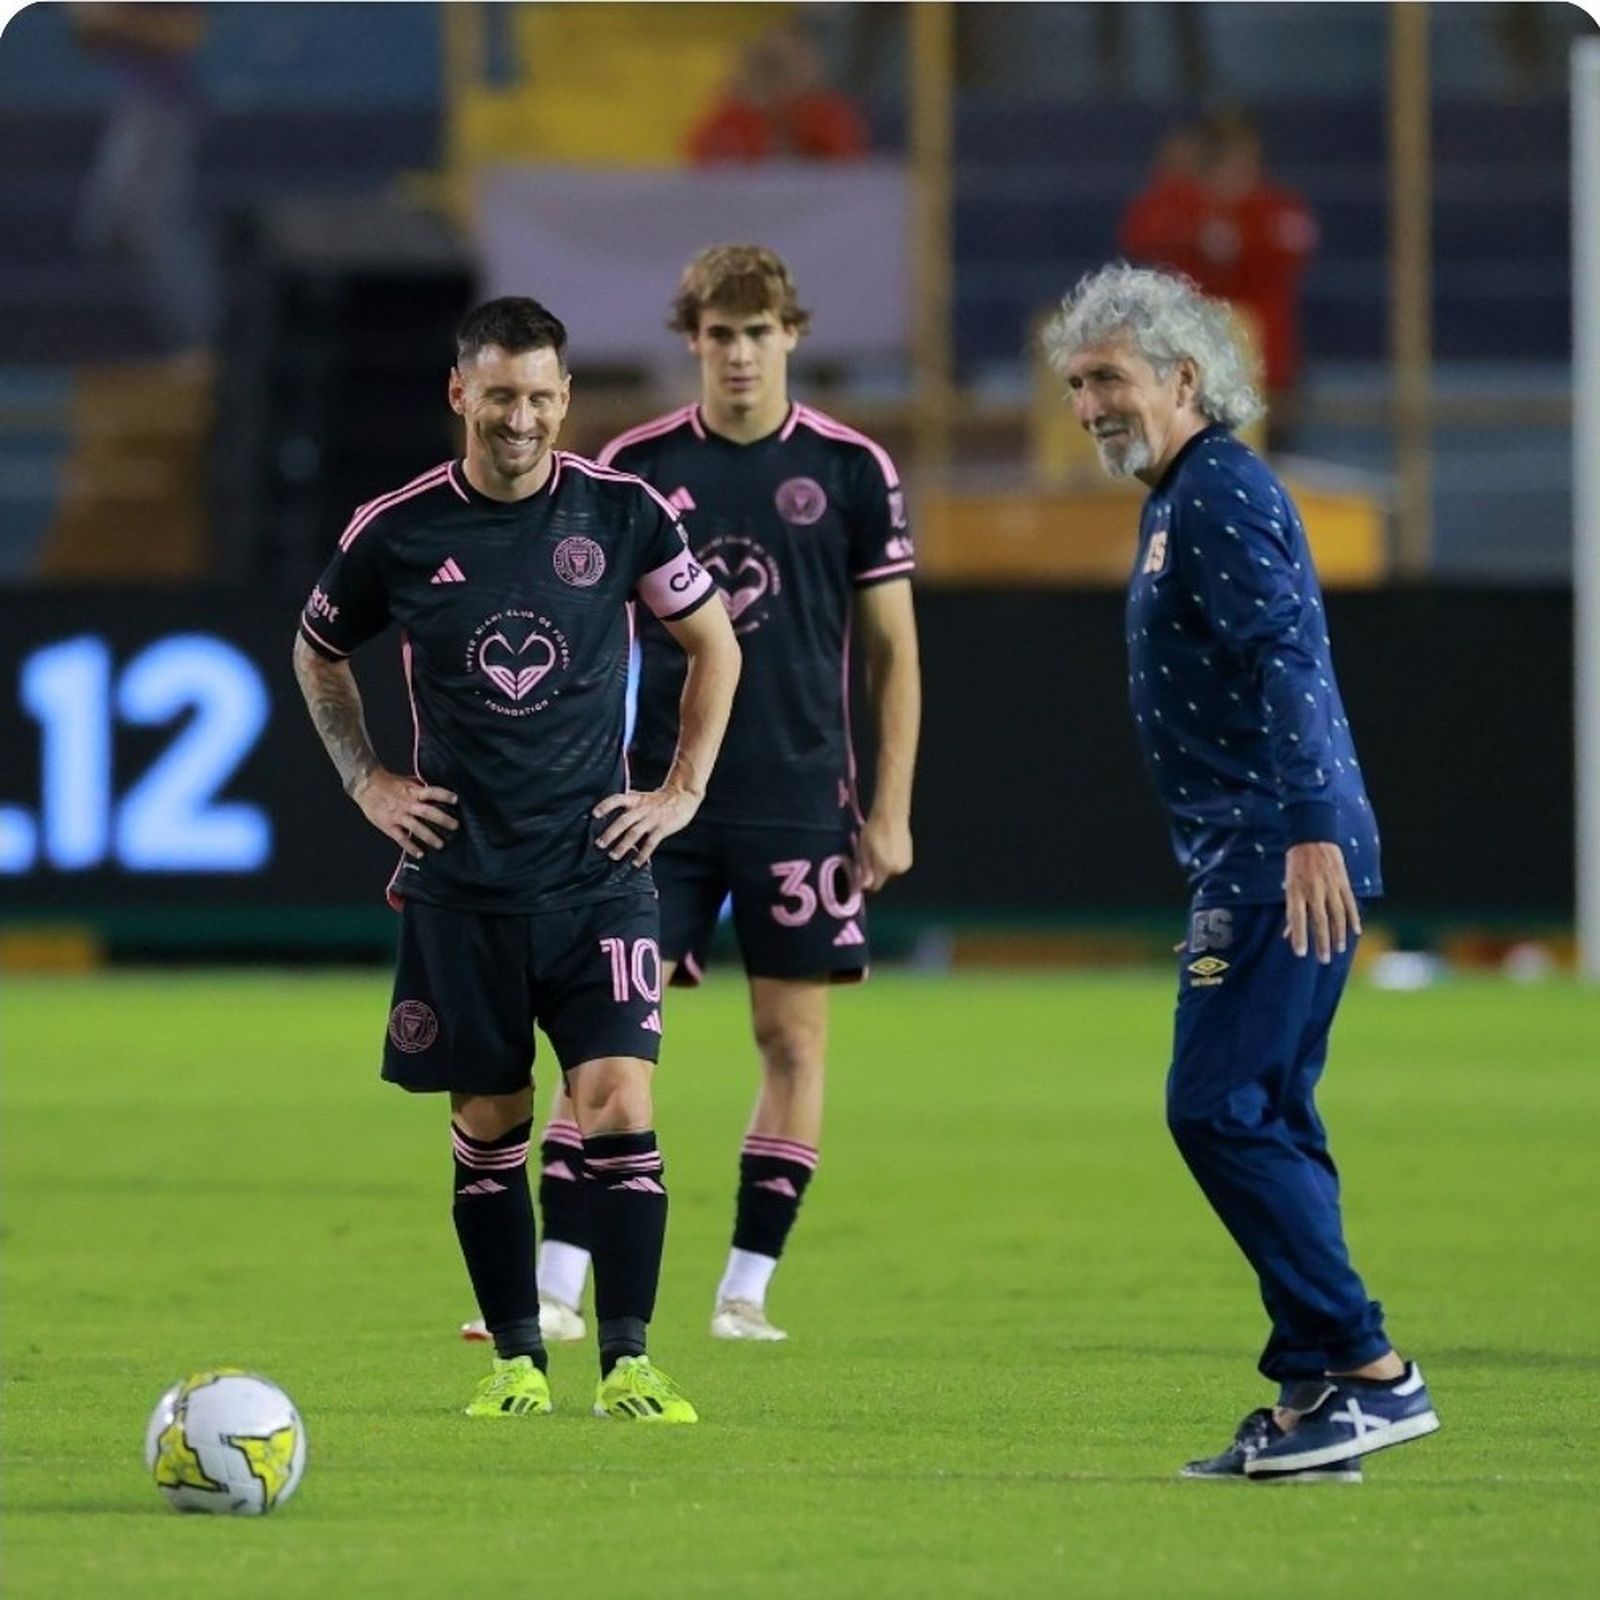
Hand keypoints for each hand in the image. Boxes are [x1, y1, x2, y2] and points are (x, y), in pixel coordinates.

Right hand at [351, 768, 458, 858]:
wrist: (365, 786)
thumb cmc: (388, 783)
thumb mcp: (407, 781)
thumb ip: (421, 788)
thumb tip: (437, 792)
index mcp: (412, 791)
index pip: (431, 791)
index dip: (443, 795)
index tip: (456, 799)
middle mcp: (407, 804)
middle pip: (427, 812)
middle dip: (442, 819)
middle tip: (455, 826)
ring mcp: (398, 816)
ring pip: (416, 827)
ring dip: (430, 836)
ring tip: (441, 844)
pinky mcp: (388, 826)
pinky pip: (401, 838)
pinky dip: (411, 847)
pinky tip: (420, 854)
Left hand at [592, 784, 701, 865]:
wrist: (683, 796)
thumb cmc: (659, 799)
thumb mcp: (642, 797)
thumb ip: (628, 803)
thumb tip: (610, 809)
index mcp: (635, 800)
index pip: (617, 799)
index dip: (606, 806)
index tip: (594, 814)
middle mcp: (642, 809)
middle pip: (623, 820)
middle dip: (610, 833)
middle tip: (599, 844)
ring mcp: (652, 819)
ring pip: (635, 833)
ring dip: (623, 846)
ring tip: (613, 856)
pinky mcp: (662, 828)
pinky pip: (651, 843)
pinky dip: (643, 854)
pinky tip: (636, 863)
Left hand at [858, 812, 912, 891]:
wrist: (891, 814)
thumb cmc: (874, 830)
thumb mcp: (864, 849)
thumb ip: (865, 869)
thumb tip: (864, 886)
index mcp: (885, 868)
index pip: (875, 885)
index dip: (867, 881)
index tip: (862, 870)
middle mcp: (898, 869)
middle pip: (883, 877)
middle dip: (876, 869)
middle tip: (870, 853)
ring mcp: (906, 862)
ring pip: (890, 869)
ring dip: (884, 863)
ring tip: (879, 847)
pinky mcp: (910, 855)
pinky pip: (897, 862)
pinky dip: (891, 858)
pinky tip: (888, 845)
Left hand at [1284, 841, 1361, 962]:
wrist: (1312, 837)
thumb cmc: (1297, 866)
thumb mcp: (1288, 886)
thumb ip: (1291, 911)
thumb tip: (1287, 936)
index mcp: (1295, 890)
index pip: (1296, 918)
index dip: (1299, 936)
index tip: (1301, 953)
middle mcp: (1313, 890)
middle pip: (1319, 921)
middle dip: (1321, 942)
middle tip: (1323, 959)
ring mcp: (1330, 886)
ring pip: (1336, 915)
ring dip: (1338, 934)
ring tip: (1338, 950)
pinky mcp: (1343, 881)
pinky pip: (1349, 903)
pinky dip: (1353, 918)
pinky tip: (1356, 931)